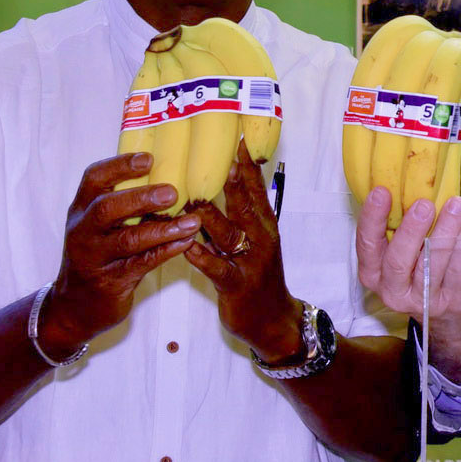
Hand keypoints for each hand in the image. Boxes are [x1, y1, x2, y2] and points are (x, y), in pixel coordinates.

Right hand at [40, 153, 203, 357]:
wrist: (75, 305)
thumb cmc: (97, 255)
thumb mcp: (98, 226)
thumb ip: (123, 203)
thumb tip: (168, 174)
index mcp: (81, 209)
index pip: (93, 179)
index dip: (119, 165)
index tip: (149, 158)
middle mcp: (83, 231)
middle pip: (107, 208)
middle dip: (141, 198)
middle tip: (172, 192)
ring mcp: (94, 258)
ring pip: (127, 240)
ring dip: (163, 229)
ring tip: (191, 222)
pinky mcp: (110, 282)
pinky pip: (140, 264)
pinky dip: (166, 251)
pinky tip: (186, 242)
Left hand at [185, 143, 301, 363]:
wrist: (274, 320)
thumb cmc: (259, 277)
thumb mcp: (257, 243)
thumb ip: (242, 217)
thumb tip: (225, 186)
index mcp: (265, 226)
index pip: (257, 190)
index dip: (248, 167)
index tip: (239, 141)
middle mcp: (261, 240)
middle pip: (246, 205)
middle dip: (234, 182)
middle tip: (222, 158)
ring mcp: (250, 262)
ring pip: (229, 234)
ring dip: (210, 216)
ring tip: (191, 199)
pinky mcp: (236, 284)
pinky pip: (218, 268)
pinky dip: (201, 256)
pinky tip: (186, 246)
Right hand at [355, 187, 460, 384]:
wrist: (454, 314)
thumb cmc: (423, 270)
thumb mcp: (404, 253)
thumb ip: (399, 227)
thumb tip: (408, 182)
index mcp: (374, 273)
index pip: (367, 245)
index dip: (372, 219)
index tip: (381, 191)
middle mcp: (393, 290)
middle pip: (398, 261)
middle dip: (411, 230)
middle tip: (424, 204)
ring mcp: (423, 298)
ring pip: (433, 262)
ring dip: (446, 229)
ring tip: (456, 204)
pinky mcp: (453, 299)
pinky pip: (460, 266)